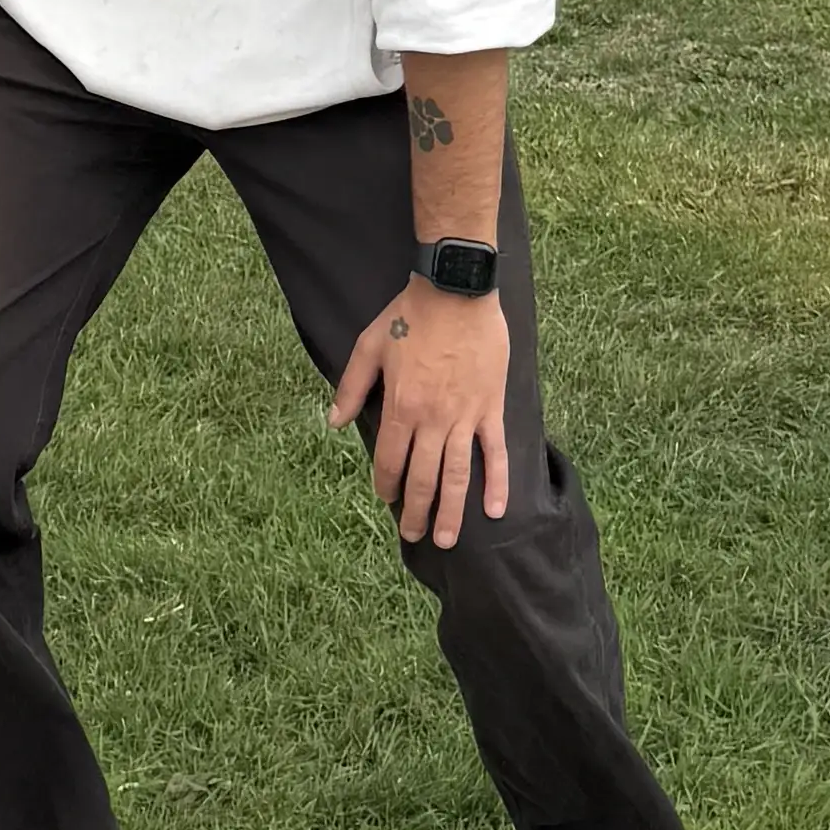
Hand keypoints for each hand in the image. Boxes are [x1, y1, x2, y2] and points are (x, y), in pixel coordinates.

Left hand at [329, 281, 512, 549]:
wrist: (456, 290)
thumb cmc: (409, 316)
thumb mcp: (368, 346)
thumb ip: (350, 388)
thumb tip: (333, 423)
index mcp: (400, 406)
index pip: (389, 461)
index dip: (386, 485)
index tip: (386, 498)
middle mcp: (432, 419)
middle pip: (423, 478)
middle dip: (417, 512)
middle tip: (414, 536)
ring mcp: (465, 416)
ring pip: (457, 475)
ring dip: (452, 511)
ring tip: (448, 539)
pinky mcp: (490, 408)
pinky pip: (494, 452)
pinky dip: (497, 482)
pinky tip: (496, 510)